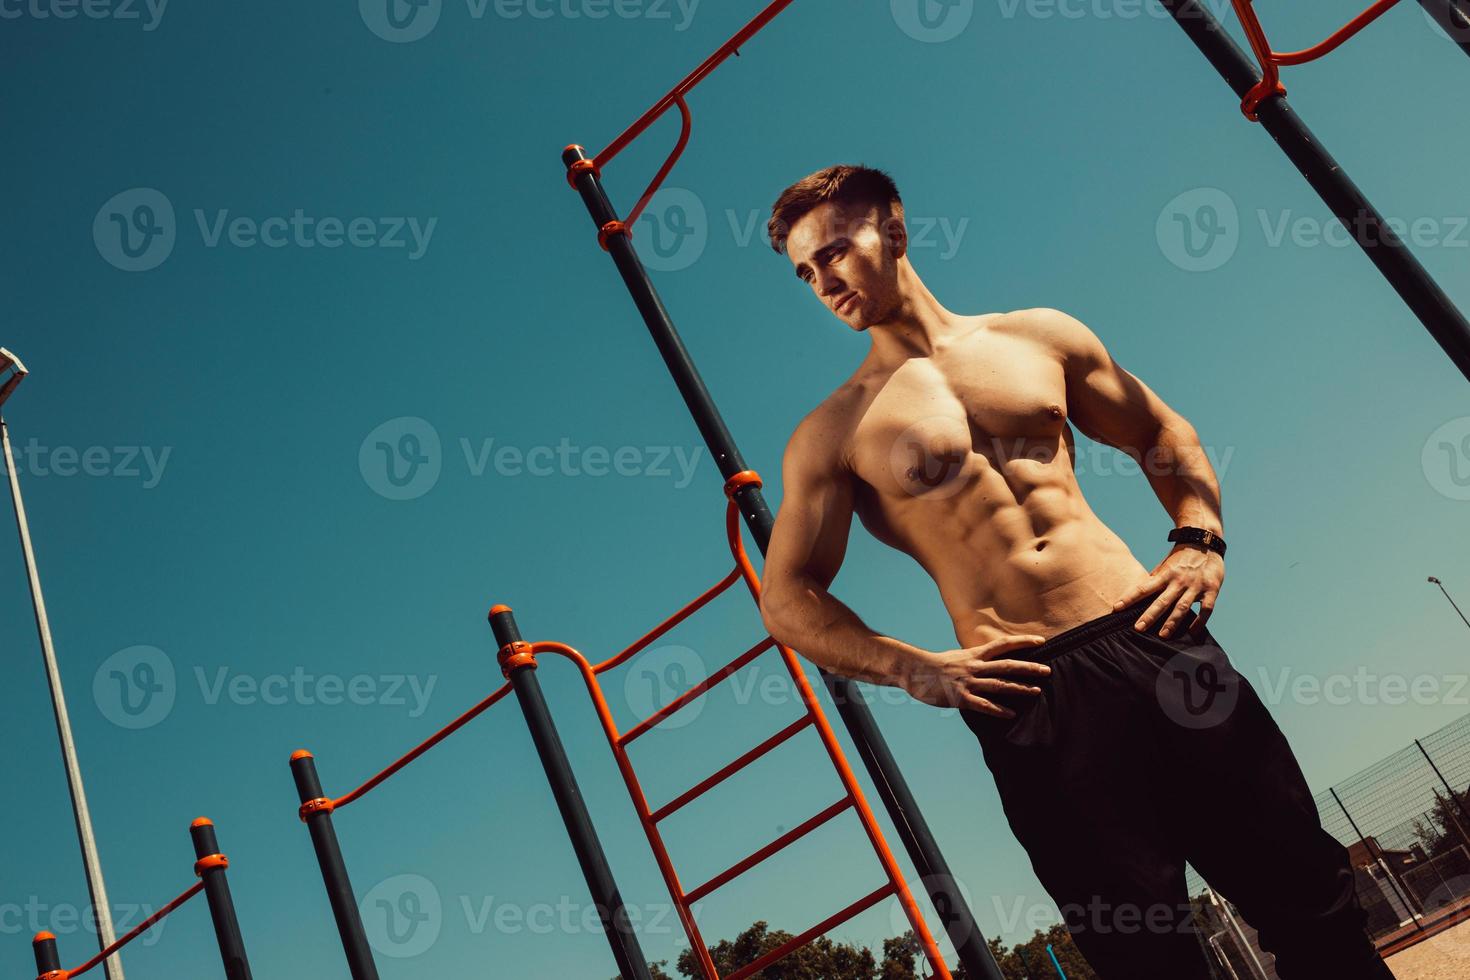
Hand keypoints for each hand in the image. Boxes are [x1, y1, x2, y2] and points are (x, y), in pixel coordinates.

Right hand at [904, 635, 1051, 716]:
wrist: (914, 670)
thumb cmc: (934, 665)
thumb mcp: (957, 657)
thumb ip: (973, 660)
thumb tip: (986, 663)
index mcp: (974, 654)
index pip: (1003, 645)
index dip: (1022, 642)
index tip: (1040, 641)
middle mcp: (974, 666)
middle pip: (1007, 665)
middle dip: (1028, 667)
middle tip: (1047, 670)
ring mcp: (968, 682)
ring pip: (999, 684)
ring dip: (1019, 688)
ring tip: (1036, 691)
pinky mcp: (961, 697)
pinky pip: (983, 705)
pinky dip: (998, 710)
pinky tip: (1011, 714)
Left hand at [1112, 544, 1224, 637]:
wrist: (1205, 540)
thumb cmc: (1182, 555)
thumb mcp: (1166, 564)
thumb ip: (1156, 578)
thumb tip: (1141, 592)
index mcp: (1165, 574)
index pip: (1143, 588)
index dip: (1130, 598)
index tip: (1117, 608)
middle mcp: (1179, 580)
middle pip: (1162, 601)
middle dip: (1150, 615)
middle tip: (1138, 628)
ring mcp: (1196, 585)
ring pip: (1182, 606)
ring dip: (1172, 621)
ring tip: (1163, 635)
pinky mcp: (1211, 589)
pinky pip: (1206, 608)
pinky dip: (1200, 621)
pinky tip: (1192, 631)